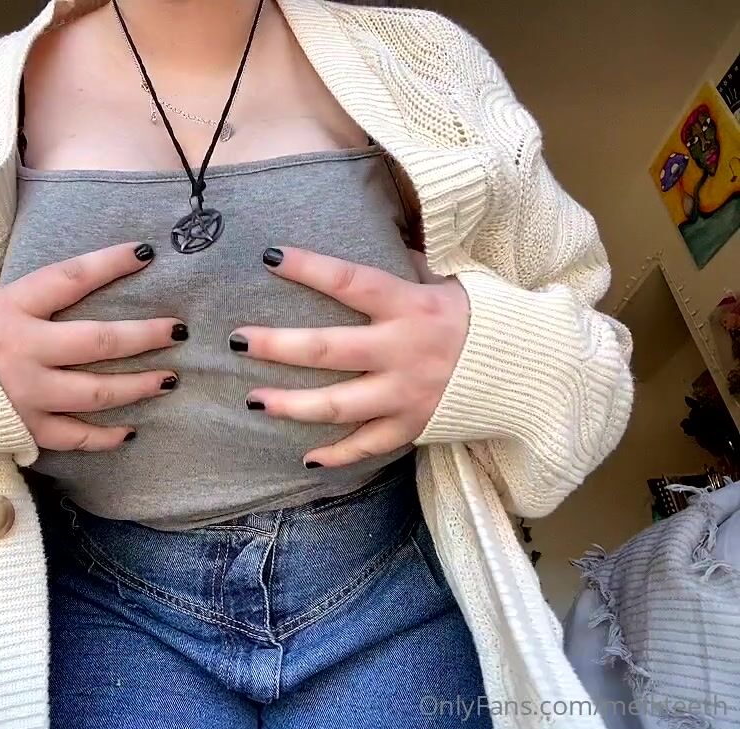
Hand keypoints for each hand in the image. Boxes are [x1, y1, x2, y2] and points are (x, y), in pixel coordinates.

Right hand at [0, 242, 185, 451]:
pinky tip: (129, 432)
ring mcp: (26, 393)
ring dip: (138, 385)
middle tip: (178, 329)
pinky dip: (104, 436)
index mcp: (9, 308)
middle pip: (100, 340)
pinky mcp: (23, 428)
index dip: (110, 263)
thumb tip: (72, 285)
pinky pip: (75, 436)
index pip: (70, 278)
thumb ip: (24, 300)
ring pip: (98, 392)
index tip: (145, 253)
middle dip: (146, 334)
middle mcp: (23, 350)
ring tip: (168, 378)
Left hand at [230, 246, 469, 467]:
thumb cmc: (479, 317)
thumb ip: (405, 268)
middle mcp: (403, 351)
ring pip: (339, 405)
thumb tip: (373, 235)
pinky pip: (369, 446)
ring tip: (254, 401)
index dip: (310, 269)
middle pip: (329, 350)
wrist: (529, 368)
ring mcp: (406, 393)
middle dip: (277, 346)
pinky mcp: (413, 426)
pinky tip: (305, 456)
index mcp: (410, 306)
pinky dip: (338, 455)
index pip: (351, 282)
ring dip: (292, 405)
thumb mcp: (447, 282)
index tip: (270, 256)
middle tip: (236, 341)